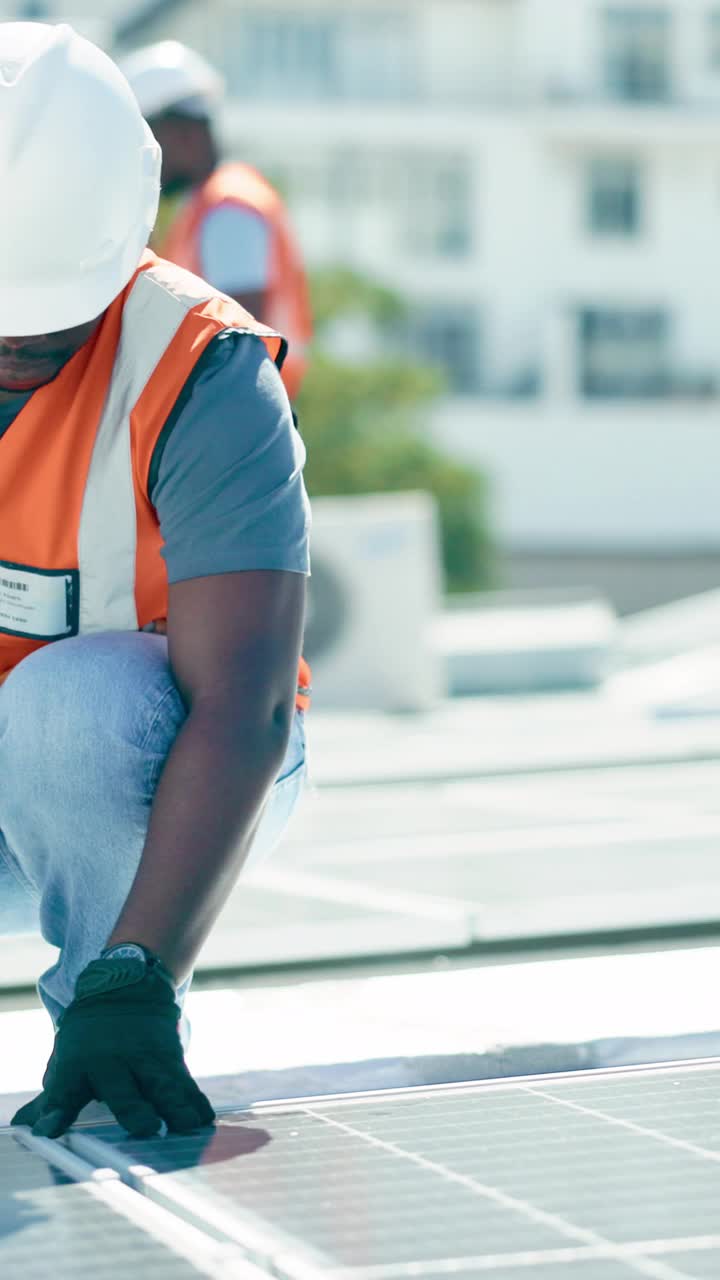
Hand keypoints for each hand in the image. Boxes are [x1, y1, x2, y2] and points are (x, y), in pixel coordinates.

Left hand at [11, 963, 214, 1138]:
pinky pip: (185, 1082)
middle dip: (135, 1110)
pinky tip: (205, 1119)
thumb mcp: (67, 1058)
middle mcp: (114, 1062)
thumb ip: (54, 1098)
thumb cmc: (91, 1035)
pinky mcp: (171, 1057)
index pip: (63, 1092)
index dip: (55, 1112)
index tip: (48, 1131)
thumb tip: (28, 1128)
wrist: (127, 986)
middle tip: (147, 1128)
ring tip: (189, 1125)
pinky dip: (196, 1101)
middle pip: (124, 1092)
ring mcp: (146, 1059)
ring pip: (162, 1086)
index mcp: (79, 1064)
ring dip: (176, 1106)